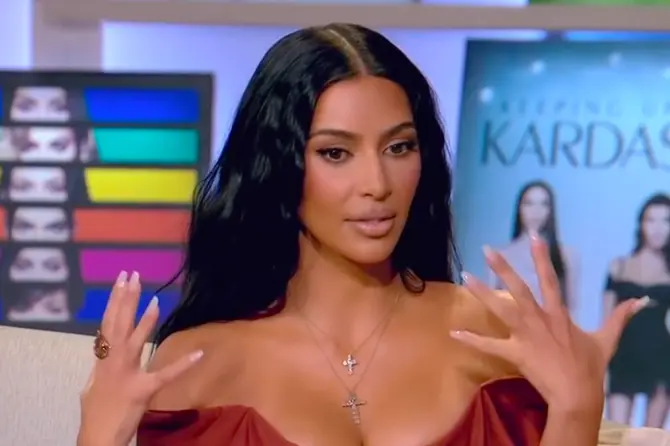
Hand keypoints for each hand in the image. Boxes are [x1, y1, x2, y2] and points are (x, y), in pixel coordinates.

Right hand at [78, 271, 202, 445]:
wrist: (98, 436)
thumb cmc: (96, 413)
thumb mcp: (93, 386)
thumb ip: (100, 368)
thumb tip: (102, 354)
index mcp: (103, 360)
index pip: (108, 324)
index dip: (115, 301)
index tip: (121, 281)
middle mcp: (112, 362)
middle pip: (119, 324)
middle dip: (125, 298)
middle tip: (132, 275)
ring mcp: (127, 374)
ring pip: (136, 341)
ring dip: (146, 320)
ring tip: (155, 300)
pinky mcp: (144, 389)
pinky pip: (166, 375)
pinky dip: (184, 365)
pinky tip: (198, 354)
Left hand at [451, 235, 646, 412]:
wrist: (577, 394)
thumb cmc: (590, 367)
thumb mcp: (607, 339)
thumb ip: (619, 317)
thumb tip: (639, 301)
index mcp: (559, 313)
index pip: (550, 279)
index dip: (542, 257)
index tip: (533, 236)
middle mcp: (539, 319)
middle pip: (518, 288)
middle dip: (502, 268)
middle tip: (486, 250)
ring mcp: (525, 335)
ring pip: (500, 309)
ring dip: (481, 293)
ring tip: (465, 276)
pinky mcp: (514, 352)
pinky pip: (489, 345)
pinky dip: (471, 339)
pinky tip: (453, 332)